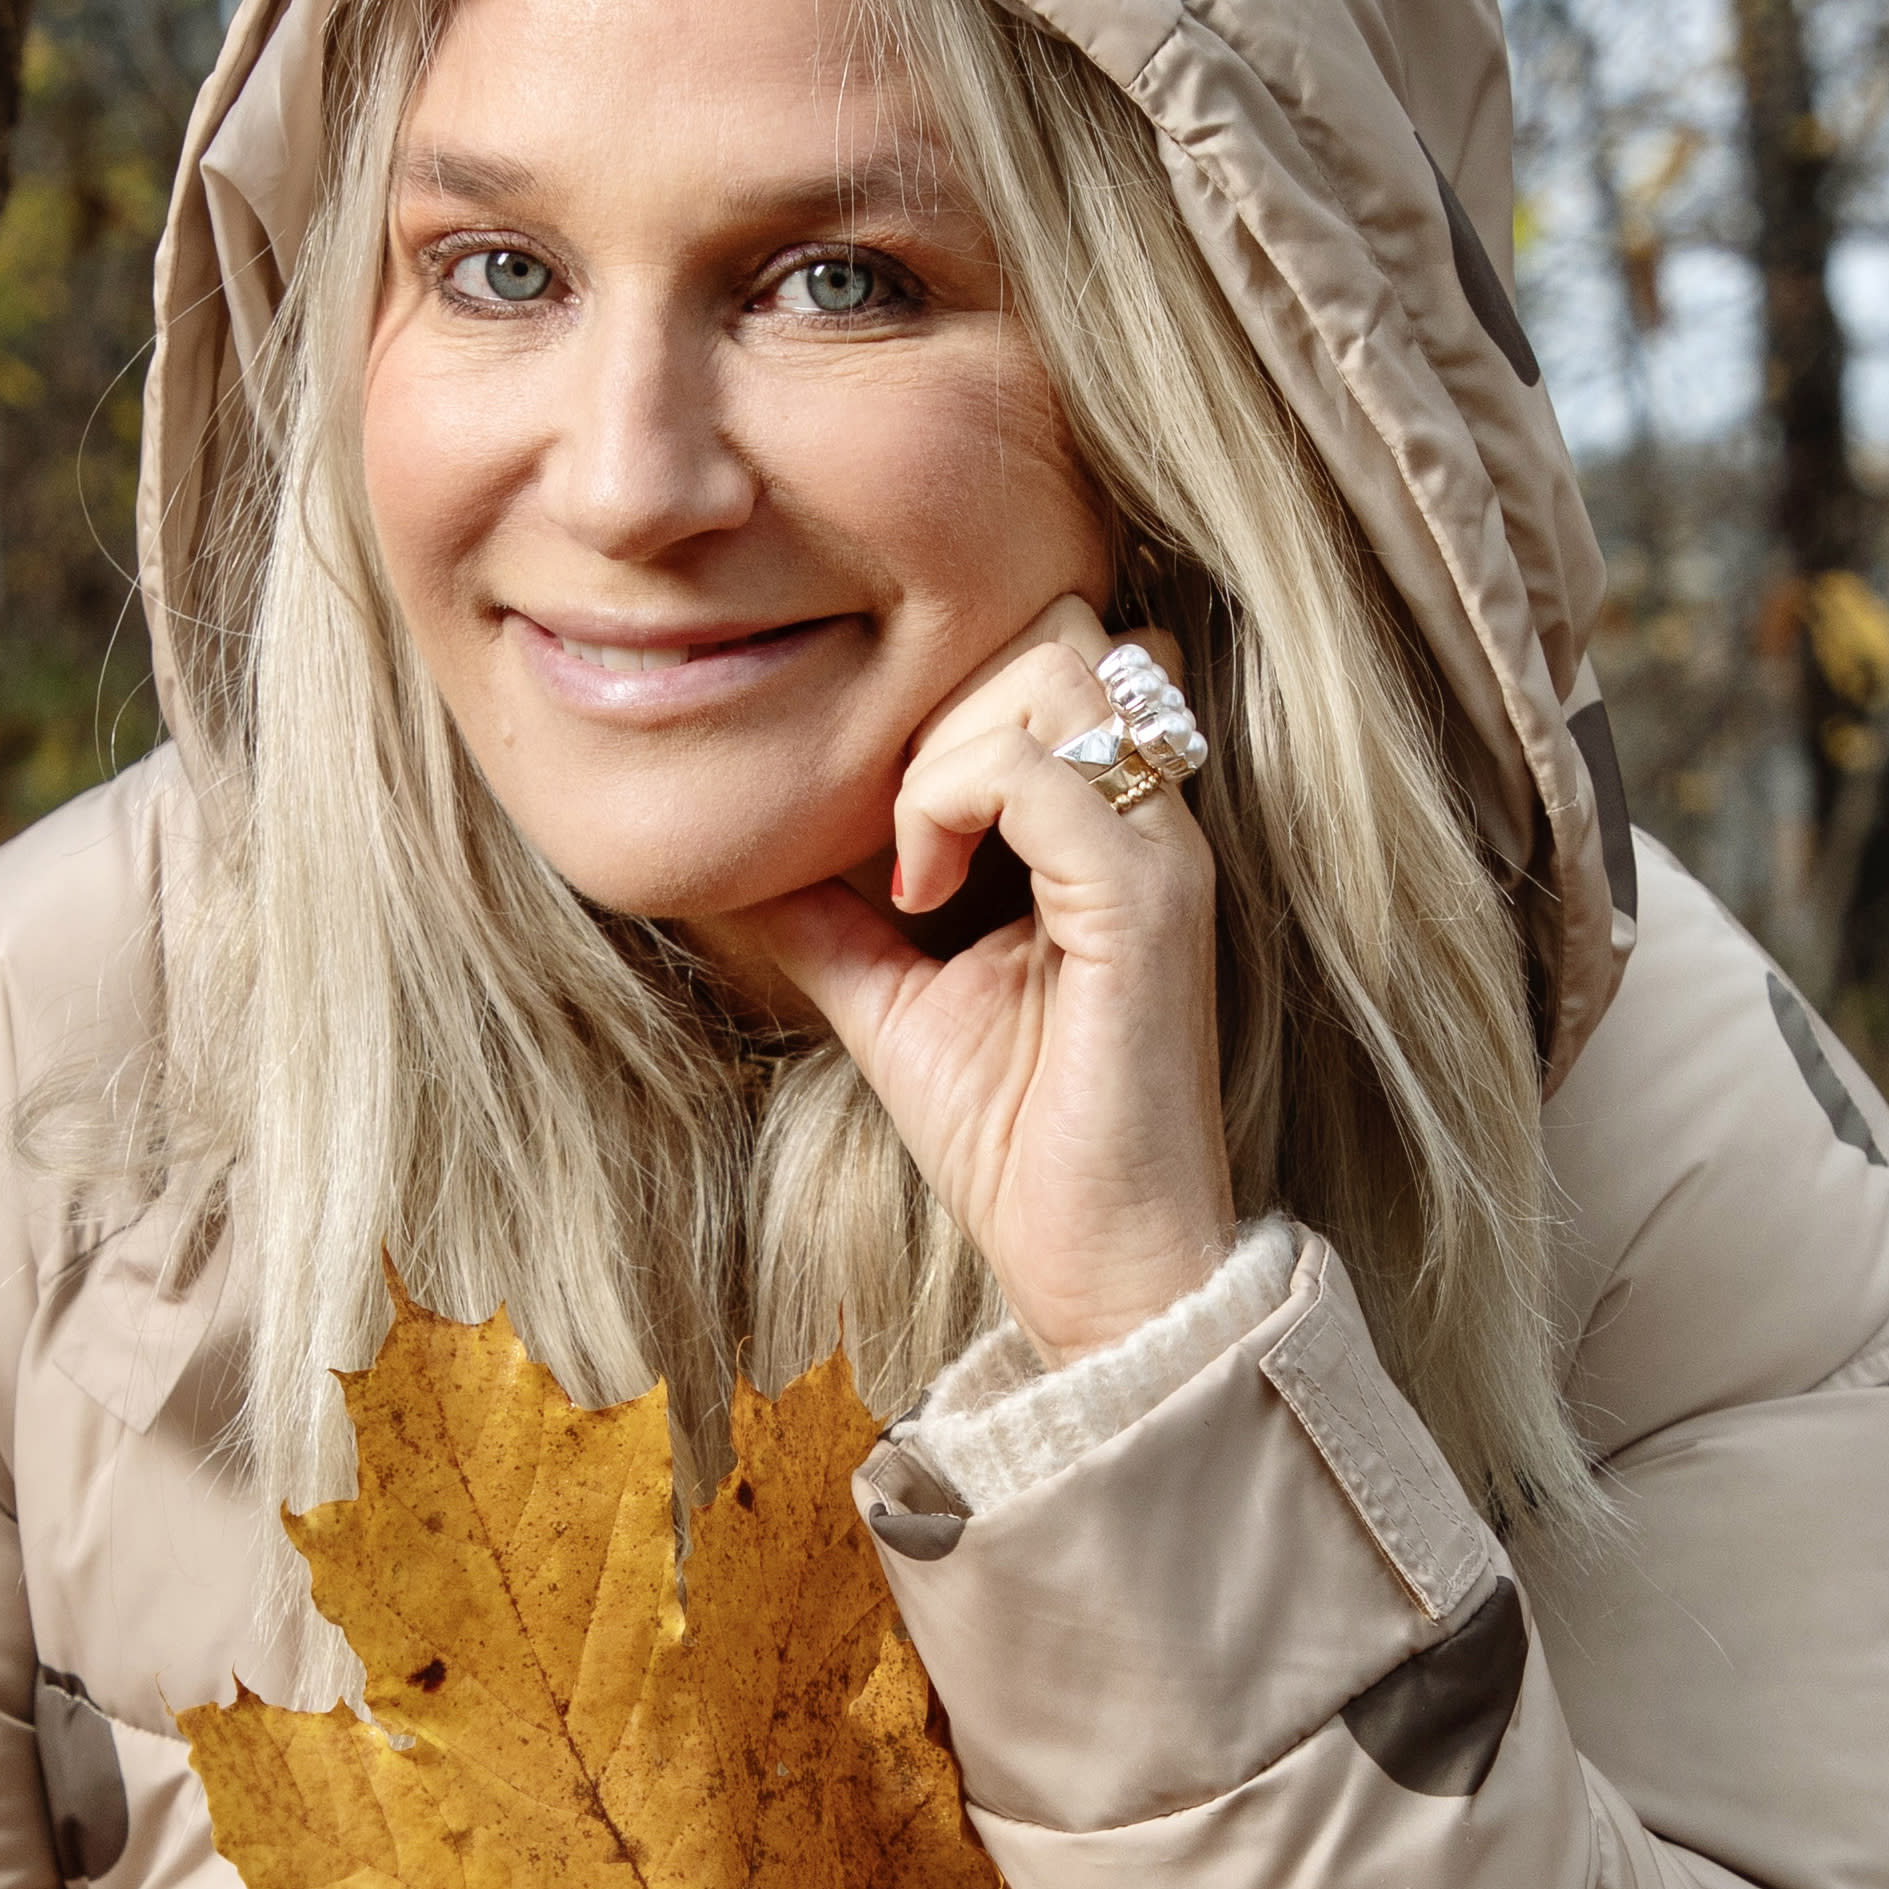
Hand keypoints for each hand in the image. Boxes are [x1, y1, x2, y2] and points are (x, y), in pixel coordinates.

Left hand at [698, 595, 1237, 1358]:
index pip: (1041, 652)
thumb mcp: (888, 994)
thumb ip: (829, 911)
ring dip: (940, 749)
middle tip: (893, 832)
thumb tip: (730, 855)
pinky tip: (924, 898)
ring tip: (910, 868)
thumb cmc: (1012, 1139)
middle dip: (937, 701)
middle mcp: (1147, 816)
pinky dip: (950, 805)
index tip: (883, 827)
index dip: (941, 699)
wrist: (1093, 1260)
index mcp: (1103, 823)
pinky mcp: (1149, 901)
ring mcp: (1158, 850)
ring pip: (1047, 670)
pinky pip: (1039, 771)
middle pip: (1049, 629)